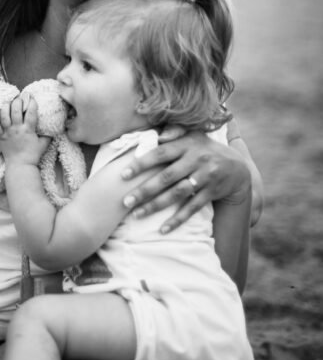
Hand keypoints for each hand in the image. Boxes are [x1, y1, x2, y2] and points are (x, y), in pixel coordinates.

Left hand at [0, 97, 48, 166]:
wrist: (20, 166)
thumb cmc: (32, 155)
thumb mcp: (43, 144)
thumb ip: (47, 135)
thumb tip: (53, 127)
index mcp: (28, 130)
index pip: (30, 112)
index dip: (31, 103)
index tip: (32, 97)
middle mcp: (17, 129)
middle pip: (15, 110)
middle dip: (17, 101)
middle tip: (19, 98)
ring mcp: (7, 132)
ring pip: (4, 115)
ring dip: (6, 106)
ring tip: (9, 103)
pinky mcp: (0, 136)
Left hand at [120, 129, 251, 233]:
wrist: (236, 168)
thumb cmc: (205, 149)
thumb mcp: (193, 135)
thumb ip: (174, 130)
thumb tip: (157, 135)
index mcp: (187, 145)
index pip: (161, 153)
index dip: (142, 163)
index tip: (123, 175)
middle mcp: (196, 160)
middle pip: (167, 176)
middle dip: (145, 190)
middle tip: (125, 201)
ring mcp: (205, 177)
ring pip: (177, 194)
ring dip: (156, 206)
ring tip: (136, 214)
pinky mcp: (211, 193)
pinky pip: (192, 208)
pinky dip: (177, 219)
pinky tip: (162, 229)